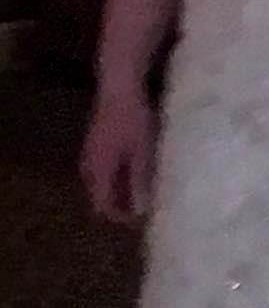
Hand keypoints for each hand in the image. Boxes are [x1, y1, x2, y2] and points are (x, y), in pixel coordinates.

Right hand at [81, 80, 157, 223]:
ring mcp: (89, 153)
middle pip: (98, 196)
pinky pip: (101, 169)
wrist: (119, 88)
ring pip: (99, 182)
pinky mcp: (95, 143)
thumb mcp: (142, 152)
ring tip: (141, 191)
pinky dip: (115, 176)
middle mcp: (88, 165)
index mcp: (98, 170)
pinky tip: (133, 171)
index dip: (119, 216)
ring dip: (117, 190)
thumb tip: (140, 210)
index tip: (139, 219)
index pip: (101, 205)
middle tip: (142, 207)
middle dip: (118, 205)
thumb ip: (140, 181)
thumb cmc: (133, 120)